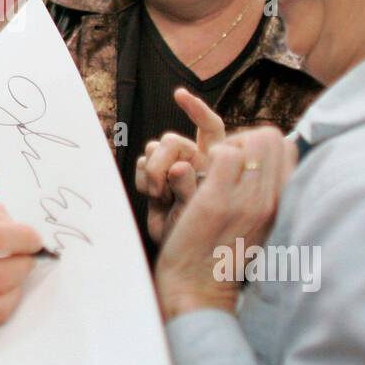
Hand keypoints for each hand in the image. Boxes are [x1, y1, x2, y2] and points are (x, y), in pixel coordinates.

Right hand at [134, 88, 225, 243]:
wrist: (188, 268)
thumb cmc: (212, 239)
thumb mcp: (219, 203)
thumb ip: (211, 175)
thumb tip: (181, 163)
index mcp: (221, 164)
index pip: (212, 126)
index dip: (197, 109)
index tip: (178, 96)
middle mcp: (197, 165)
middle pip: (175, 139)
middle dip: (166, 154)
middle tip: (170, 183)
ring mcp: (174, 176)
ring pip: (155, 150)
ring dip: (154, 170)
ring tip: (161, 195)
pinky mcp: (156, 187)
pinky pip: (143, 167)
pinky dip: (145, 179)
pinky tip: (153, 196)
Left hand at [153, 127, 295, 320]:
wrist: (198, 292)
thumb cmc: (221, 258)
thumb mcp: (256, 226)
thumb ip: (263, 197)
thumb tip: (260, 168)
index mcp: (281, 205)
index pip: (287, 148)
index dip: (259, 146)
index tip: (239, 163)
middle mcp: (271, 201)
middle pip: (272, 136)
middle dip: (242, 139)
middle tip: (220, 162)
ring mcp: (247, 200)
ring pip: (252, 140)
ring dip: (224, 147)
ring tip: (207, 170)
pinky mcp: (218, 200)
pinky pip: (224, 154)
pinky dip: (205, 156)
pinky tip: (195, 177)